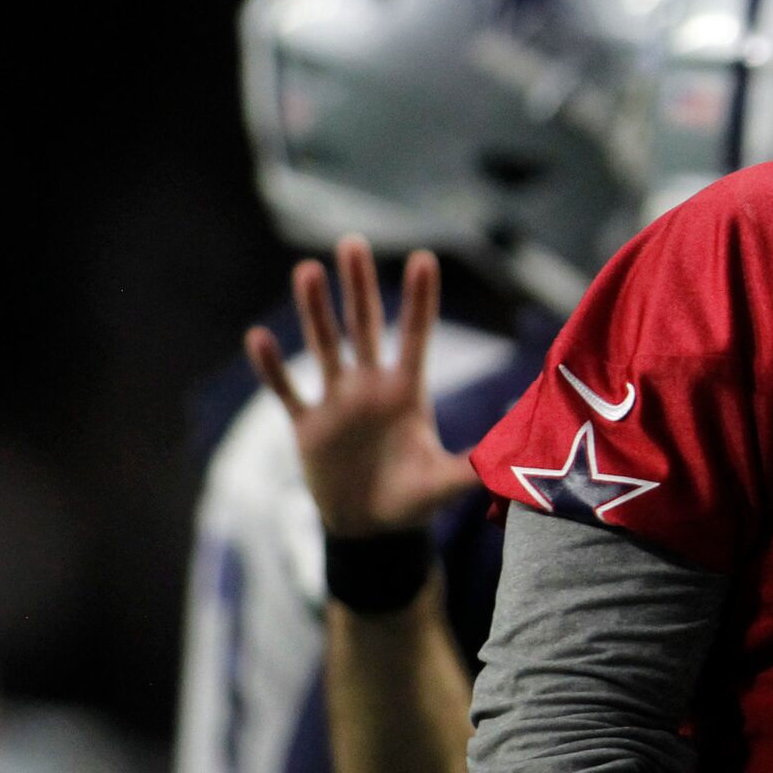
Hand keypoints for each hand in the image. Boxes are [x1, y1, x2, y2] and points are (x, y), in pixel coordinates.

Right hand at [245, 235, 478, 535]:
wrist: (371, 530)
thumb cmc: (414, 501)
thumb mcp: (447, 483)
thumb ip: (477, 463)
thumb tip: (515, 439)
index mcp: (408, 394)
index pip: (416, 337)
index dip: (420, 300)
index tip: (424, 257)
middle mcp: (371, 388)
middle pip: (365, 327)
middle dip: (359, 287)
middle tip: (354, 242)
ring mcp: (337, 403)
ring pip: (324, 347)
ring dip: (315, 311)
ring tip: (308, 270)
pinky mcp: (308, 427)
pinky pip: (288, 392)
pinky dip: (272, 369)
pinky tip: (258, 338)